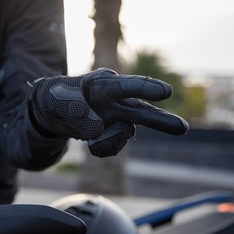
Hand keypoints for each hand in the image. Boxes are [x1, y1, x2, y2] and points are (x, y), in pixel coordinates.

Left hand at [29, 68, 188, 156]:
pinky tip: (90, 142)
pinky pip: (113, 148)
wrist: (51, 112)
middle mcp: (117, 100)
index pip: (126, 86)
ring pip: (126, 133)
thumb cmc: (55, 96)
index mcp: (103, 84)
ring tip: (87, 141)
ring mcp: (118, 118)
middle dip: (161, 120)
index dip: (146, 88)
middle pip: (143, 112)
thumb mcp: (56, 98)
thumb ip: (74, 109)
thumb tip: (97, 128)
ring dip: (108, 141)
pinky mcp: (114, 133)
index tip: (165, 92)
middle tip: (182, 128)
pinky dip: (100, 149)